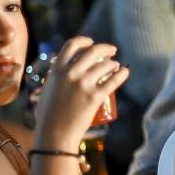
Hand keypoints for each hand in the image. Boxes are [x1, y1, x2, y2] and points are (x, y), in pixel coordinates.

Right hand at [34, 37, 128, 152]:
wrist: (54, 134)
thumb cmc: (49, 115)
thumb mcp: (49, 89)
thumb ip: (57, 77)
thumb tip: (66, 68)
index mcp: (57, 69)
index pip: (72, 44)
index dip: (84, 41)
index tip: (92, 42)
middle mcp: (71, 73)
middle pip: (93, 51)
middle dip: (105, 49)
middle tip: (112, 51)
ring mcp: (84, 84)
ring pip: (105, 65)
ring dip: (113, 63)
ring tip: (116, 66)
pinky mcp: (95, 97)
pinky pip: (113, 81)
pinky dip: (121, 74)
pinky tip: (125, 72)